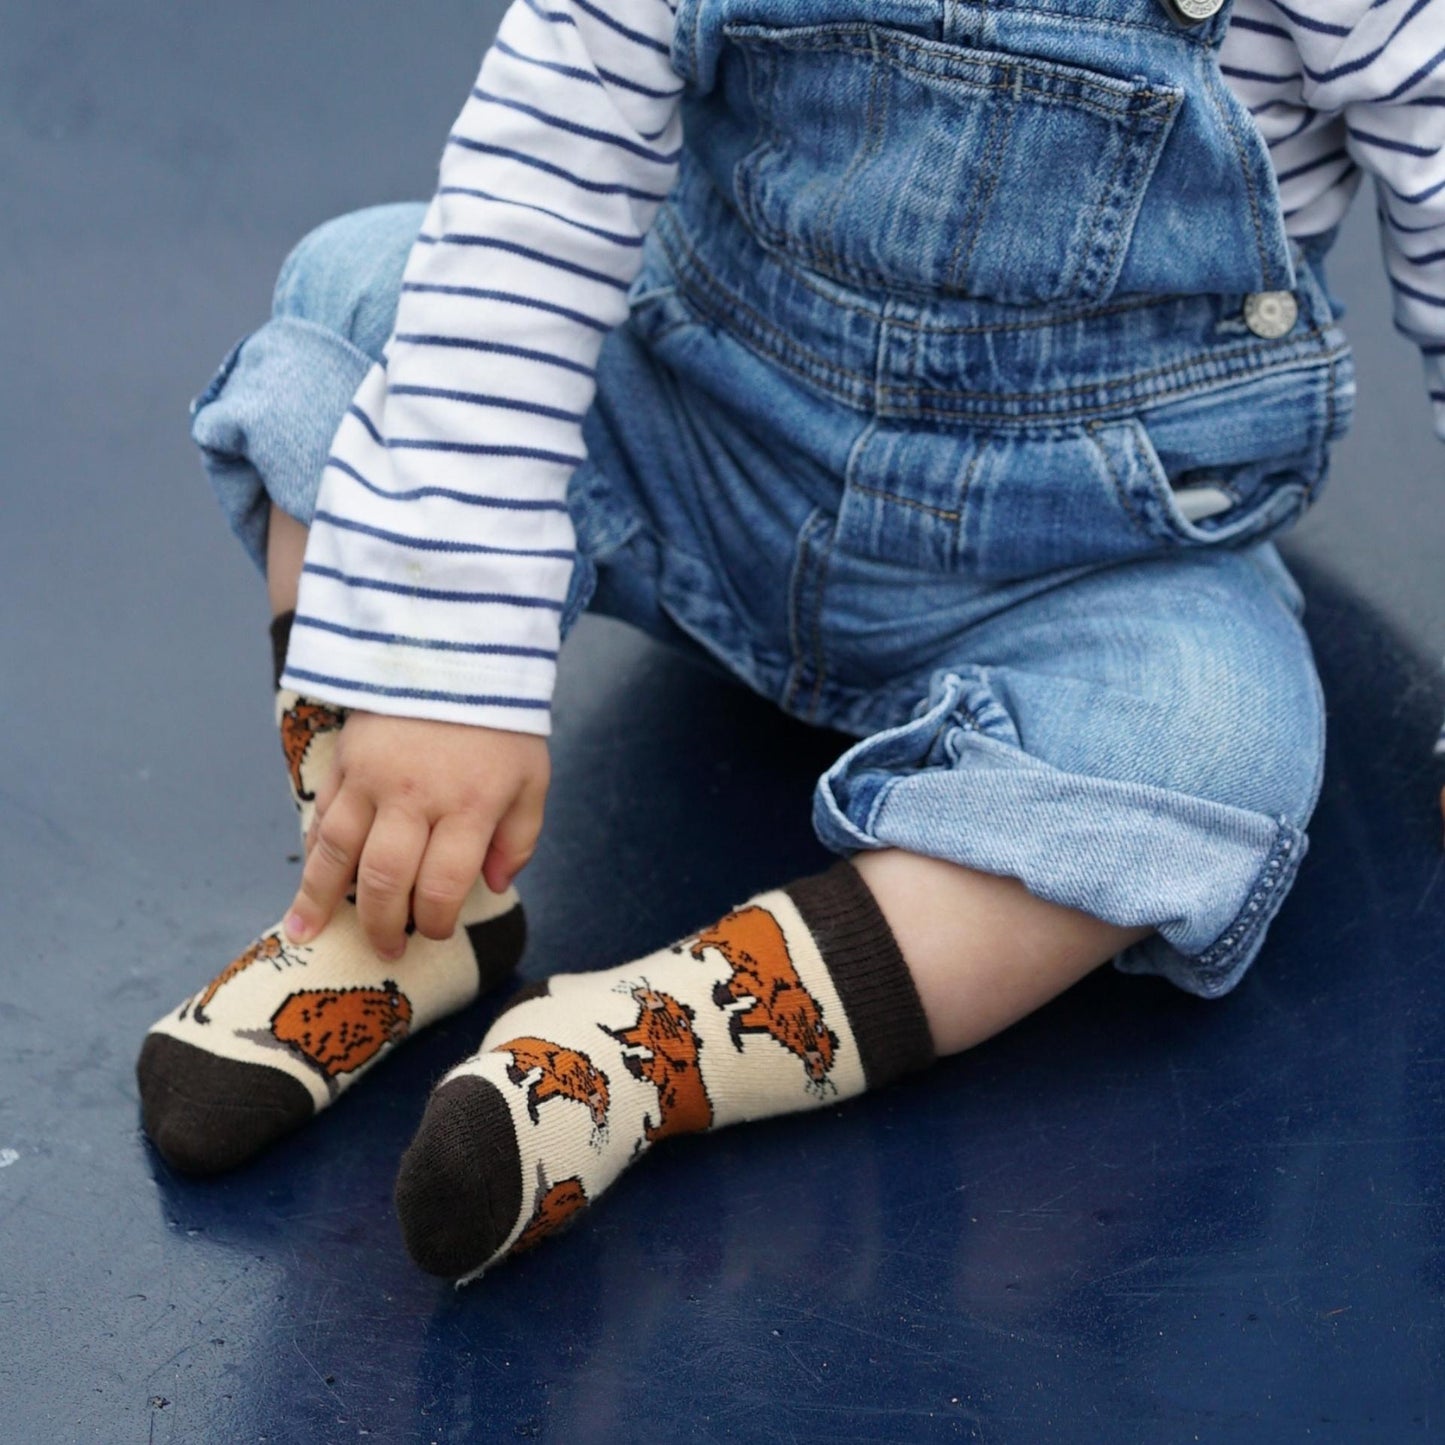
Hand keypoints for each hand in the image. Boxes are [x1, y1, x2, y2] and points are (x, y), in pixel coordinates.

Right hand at [284, 711, 548, 959]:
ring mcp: (373, 777)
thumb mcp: (532, 777)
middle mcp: (416, 796)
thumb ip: (520, 836)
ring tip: (306, 933)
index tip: (436, 933)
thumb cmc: (500, 724)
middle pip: (385, 878)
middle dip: (382, 924)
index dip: (435, 920)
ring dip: (320, 898)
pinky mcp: (346, 760)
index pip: (443, 884)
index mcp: (470, 804)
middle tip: (386, 950)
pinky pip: (323, 816)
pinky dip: (313, 853)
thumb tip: (495, 884)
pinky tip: (307, 881)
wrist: (455, 651)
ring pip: (338, 851)